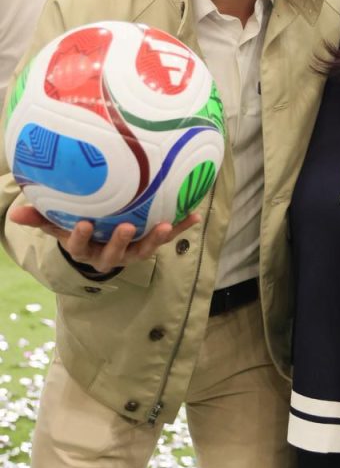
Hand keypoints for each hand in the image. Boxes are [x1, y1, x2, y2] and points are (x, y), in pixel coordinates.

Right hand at [9, 204, 200, 273]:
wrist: (100, 243)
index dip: (81, 237)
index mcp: (84, 248)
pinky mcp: (149, 244)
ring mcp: (130, 251)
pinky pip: (166, 236)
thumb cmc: (78, 228)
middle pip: (115, 253)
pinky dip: (180, 227)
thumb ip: (39, 218)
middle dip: (121, 241)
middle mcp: (108, 254)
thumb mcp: (58, 224)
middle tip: (128, 227)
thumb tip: (14, 212)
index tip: (84, 224)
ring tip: (168, 225)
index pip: (79, 245)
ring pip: (143, 250)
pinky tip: (194, 214)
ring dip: (156, 238)